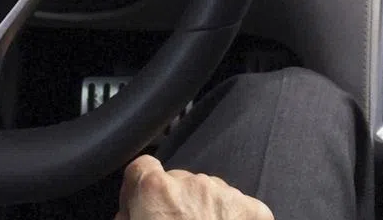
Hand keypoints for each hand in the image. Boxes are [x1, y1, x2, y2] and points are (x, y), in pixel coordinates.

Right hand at [115, 155, 271, 219]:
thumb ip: (129, 215)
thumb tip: (127, 213)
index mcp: (157, 191)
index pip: (142, 166)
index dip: (138, 187)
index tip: (139, 204)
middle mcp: (193, 184)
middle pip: (179, 180)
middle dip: (176, 201)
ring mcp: (227, 195)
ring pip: (211, 192)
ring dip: (205, 209)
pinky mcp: (255, 211)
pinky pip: (239, 206)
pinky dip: (233, 219)